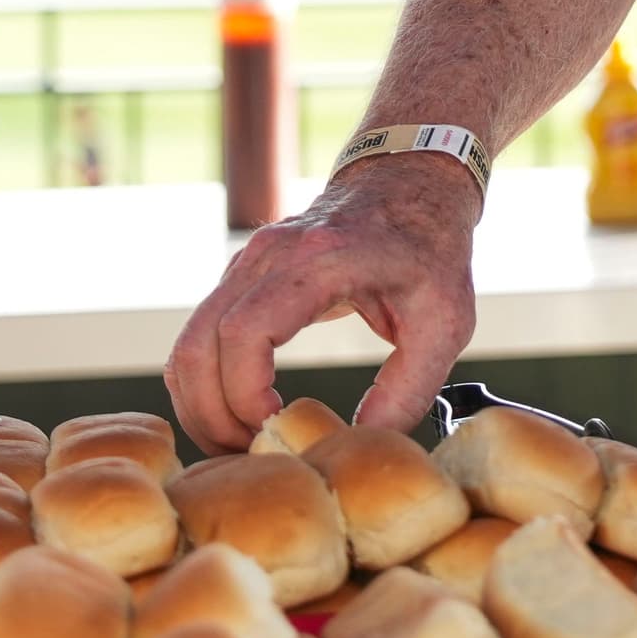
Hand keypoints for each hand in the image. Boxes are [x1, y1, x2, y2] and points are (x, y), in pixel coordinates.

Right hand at [167, 154, 481, 447]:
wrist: (410, 183)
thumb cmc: (431, 252)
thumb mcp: (446, 322)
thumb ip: (409, 388)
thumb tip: (354, 446)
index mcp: (321, 259)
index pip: (246, 330)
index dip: (245, 393)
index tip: (274, 429)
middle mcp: (270, 254)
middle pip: (202, 343)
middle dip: (213, 413)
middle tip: (252, 454)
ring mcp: (248, 261)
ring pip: (190, 341)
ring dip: (202, 403)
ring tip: (242, 444)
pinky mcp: (241, 276)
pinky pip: (200, 335)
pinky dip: (205, 382)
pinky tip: (239, 416)